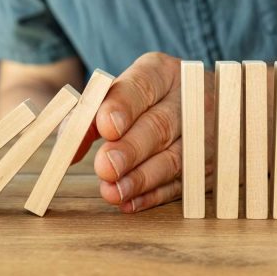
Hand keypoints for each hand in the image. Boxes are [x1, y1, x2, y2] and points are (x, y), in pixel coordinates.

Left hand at [85, 52, 214, 212]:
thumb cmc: (148, 100)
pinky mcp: (208, 165)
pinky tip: (130, 202)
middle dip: (131, 148)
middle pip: (161, 125)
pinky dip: (155, 195)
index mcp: (164, 73)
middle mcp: (191, 99)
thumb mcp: (123, 93)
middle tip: (105, 166)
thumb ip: (91, 115)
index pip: (144, 85)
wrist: (200, 105)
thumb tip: (68, 148)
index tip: (106, 126)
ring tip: (113, 191)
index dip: (124, 106)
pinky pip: (182, 184)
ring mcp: (205, 133)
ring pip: (175, 158)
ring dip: (141, 178)